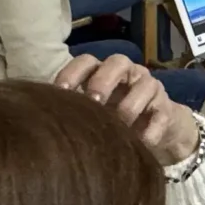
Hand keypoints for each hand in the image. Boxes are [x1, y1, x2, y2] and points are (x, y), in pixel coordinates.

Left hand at [55, 52, 197, 166]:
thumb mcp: (92, 112)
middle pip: (117, 63)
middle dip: (103, 81)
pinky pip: (162, 114)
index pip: (86, 61)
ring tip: (117, 128)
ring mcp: (150, 88)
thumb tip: (37, 121)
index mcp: (103, 71)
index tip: (60, 91)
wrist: (155, 130)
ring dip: (128, 106)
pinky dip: (151, 129)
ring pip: (145, 85)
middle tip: (93, 102)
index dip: (73, 73)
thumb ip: (73, 110)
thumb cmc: (113, 119)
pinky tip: (140, 143)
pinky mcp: (167, 108)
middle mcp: (127, 73)